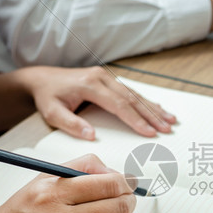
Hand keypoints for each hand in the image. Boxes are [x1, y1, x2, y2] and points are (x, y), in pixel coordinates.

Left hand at [16, 66, 176, 139]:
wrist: (42, 79)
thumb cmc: (48, 96)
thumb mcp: (52, 113)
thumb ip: (71, 124)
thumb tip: (92, 136)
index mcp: (90, 85)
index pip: (118, 105)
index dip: (135, 119)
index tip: (149, 131)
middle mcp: (101, 77)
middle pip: (132, 98)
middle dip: (151, 114)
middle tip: (167, 128)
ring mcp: (106, 77)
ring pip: (135, 93)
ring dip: (153, 107)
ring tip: (170, 120)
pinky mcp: (108, 80)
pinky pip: (131, 91)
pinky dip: (146, 101)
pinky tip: (158, 108)